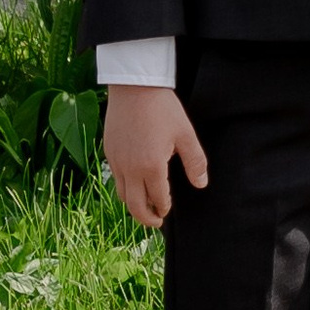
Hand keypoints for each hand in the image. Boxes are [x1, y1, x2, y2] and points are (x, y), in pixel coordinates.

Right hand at [103, 85, 208, 228]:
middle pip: (134, 206)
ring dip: (133, 204)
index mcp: (151, 167)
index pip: (157, 199)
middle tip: (156, 222)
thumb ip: (195, 162)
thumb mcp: (185, 135)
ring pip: (121, 194)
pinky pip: (115, 178)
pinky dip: (125, 187)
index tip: (168, 212)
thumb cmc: (163, 108)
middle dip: (145, 218)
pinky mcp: (108, 152)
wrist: (135, 87)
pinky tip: (135, 182)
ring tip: (145, 205)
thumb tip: (201, 184)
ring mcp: (116, 161)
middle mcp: (130, 169)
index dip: (164, 208)